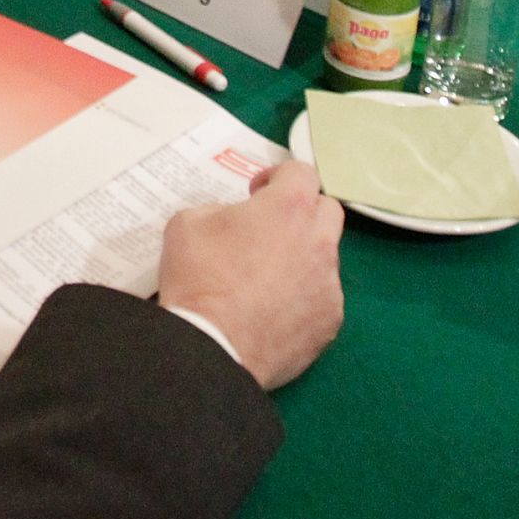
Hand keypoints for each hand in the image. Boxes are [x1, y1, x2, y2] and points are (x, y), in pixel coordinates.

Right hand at [156, 161, 343, 389]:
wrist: (210, 346)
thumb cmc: (197, 277)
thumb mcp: (188, 222)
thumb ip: (221, 210)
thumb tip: (234, 222)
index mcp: (288, 208)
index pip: (301, 172)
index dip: (277, 177)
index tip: (255, 194)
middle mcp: (318, 241)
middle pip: (327, 210)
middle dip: (301, 212)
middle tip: (268, 229)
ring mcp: (329, 284)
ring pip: (325, 257)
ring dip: (302, 256)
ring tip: (266, 279)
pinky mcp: (330, 321)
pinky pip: (322, 297)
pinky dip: (302, 296)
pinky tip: (272, 311)